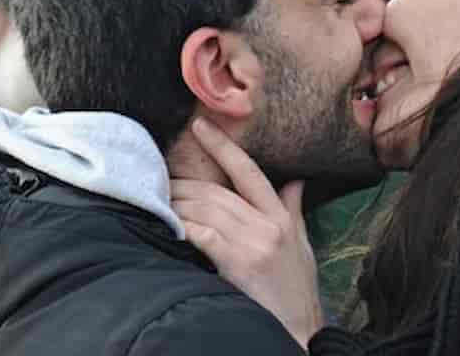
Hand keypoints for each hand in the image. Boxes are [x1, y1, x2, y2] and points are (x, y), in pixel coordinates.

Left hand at [171, 117, 322, 348]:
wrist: (299, 331)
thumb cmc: (296, 291)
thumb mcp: (302, 246)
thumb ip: (293, 210)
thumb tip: (296, 180)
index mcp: (281, 217)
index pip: (249, 171)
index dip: (223, 147)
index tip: (200, 126)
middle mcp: (267, 224)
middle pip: (216, 191)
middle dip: (184, 183)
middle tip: (160, 177)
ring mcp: (253, 243)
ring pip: (205, 208)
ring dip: (177, 202)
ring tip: (157, 198)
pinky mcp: (237, 263)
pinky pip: (202, 234)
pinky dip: (183, 226)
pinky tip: (169, 223)